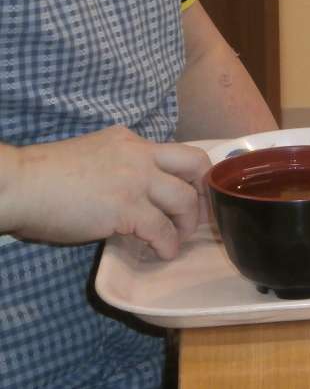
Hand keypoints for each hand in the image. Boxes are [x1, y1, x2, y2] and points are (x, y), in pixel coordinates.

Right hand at [2, 127, 210, 258]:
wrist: (21, 185)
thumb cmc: (45, 176)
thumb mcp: (92, 156)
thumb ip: (117, 166)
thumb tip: (128, 191)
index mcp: (130, 140)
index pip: (176, 152)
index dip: (189, 174)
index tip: (193, 191)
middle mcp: (140, 154)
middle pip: (194, 164)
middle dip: (205, 190)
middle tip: (202, 212)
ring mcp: (136, 180)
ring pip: (184, 199)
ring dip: (187, 223)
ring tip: (179, 238)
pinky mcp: (127, 208)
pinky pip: (161, 229)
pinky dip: (168, 244)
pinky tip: (164, 252)